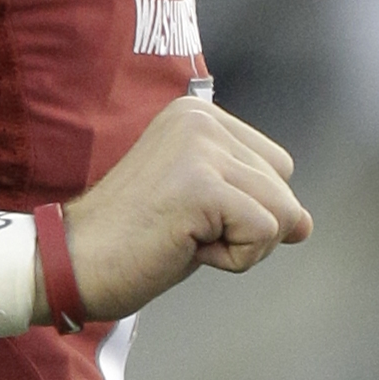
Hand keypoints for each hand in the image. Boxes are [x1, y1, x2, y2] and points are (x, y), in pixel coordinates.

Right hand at [63, 93, 310, 317]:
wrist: (72, 264)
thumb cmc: (132, 242)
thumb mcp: (204, 209)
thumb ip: (253, 202)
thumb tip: (306, 224)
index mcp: (199, 115)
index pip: (278, 167)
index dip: (246, 208)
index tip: (187, 214)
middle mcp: (201, 120)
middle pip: (285, 189)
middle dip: (247, 227)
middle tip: (182, 229)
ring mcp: (200, 149)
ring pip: (283, 213)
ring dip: (240, 245)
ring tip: (183, 236)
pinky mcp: (201, 185)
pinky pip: (264, 234)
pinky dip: (233, 259)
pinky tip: (185, 247)